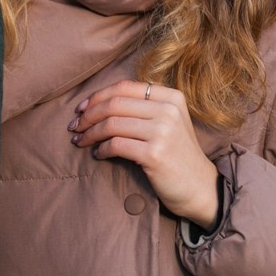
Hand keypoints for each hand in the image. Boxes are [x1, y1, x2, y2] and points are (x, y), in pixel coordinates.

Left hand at [71, 80, 218, 227]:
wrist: (201, 188)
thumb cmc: (178, 156)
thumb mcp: (168, 123)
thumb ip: (143, 109)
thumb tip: (98, 103)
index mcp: (171, 97)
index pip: (125, 87)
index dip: (98, 96)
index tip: (81, 108)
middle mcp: (168, 110)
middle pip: (115, 103)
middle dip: (88, 115)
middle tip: (75, 127)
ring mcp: (163, 131)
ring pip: (112, 123)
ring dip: (90, 133)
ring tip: (80, 141)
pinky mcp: (155, 154)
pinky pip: (116, 145)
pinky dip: (101, 149)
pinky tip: (98, 154)